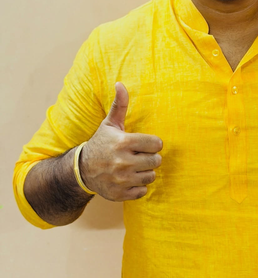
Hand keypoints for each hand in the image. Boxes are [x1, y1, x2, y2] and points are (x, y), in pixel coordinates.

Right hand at [79, 82, 162, 200]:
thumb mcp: (109, 124)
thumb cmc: (100, 143)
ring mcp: (121, 180)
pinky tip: (129, 179)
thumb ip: (120, 104)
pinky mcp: (120, 194)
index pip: (156, 144)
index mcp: (123, 143)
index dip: (152, 143)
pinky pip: (142, 191)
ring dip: (145, 171)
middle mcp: (122, 162)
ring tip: (134, 166)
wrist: (81, 170)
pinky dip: (138, 186)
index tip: (144, 144)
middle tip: (139, 156)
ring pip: (151, 176)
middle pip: (156, 161)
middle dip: (150, 157)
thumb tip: (120, 83)